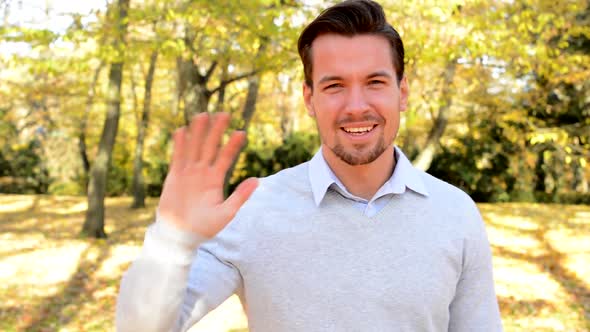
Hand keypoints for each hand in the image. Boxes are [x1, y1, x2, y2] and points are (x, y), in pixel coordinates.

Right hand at [157, 112, 257, 237]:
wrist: (180, 236)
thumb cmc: (204, 228)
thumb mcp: (226, 213)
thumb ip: (240, 197)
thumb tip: (258, 180)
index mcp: (216, 180)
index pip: (225, 158)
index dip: (232, 146)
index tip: (241, 133)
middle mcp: (203, 173)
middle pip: (211, 147)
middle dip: (217, 131)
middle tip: (225, 114)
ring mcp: (188, 173)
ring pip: (194, 148)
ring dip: (198, 133)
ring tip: (203, 115)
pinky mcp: (174, 176)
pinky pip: (177, 157)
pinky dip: (180, 144)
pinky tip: (182, 131)